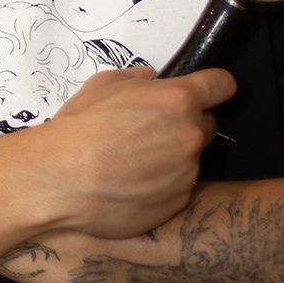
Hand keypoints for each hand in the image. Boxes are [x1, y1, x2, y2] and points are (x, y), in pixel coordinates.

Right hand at [23, 66, 236, 239]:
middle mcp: (191, 136)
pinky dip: (161, 186)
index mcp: (180, 100)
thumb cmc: (79, 128)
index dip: (213, 88)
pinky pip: (177, 189)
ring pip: (189, 160)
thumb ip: (135, 78)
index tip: (205, 93)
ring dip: (171, 158)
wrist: (60, 180)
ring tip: (131, 164)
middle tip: (149, 132)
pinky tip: (130, 185)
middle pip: (207, 125)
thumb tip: (150, 79)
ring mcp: (187, 174)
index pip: (222, 85)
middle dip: (186, 125)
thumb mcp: (102, 85)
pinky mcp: (177, 203)